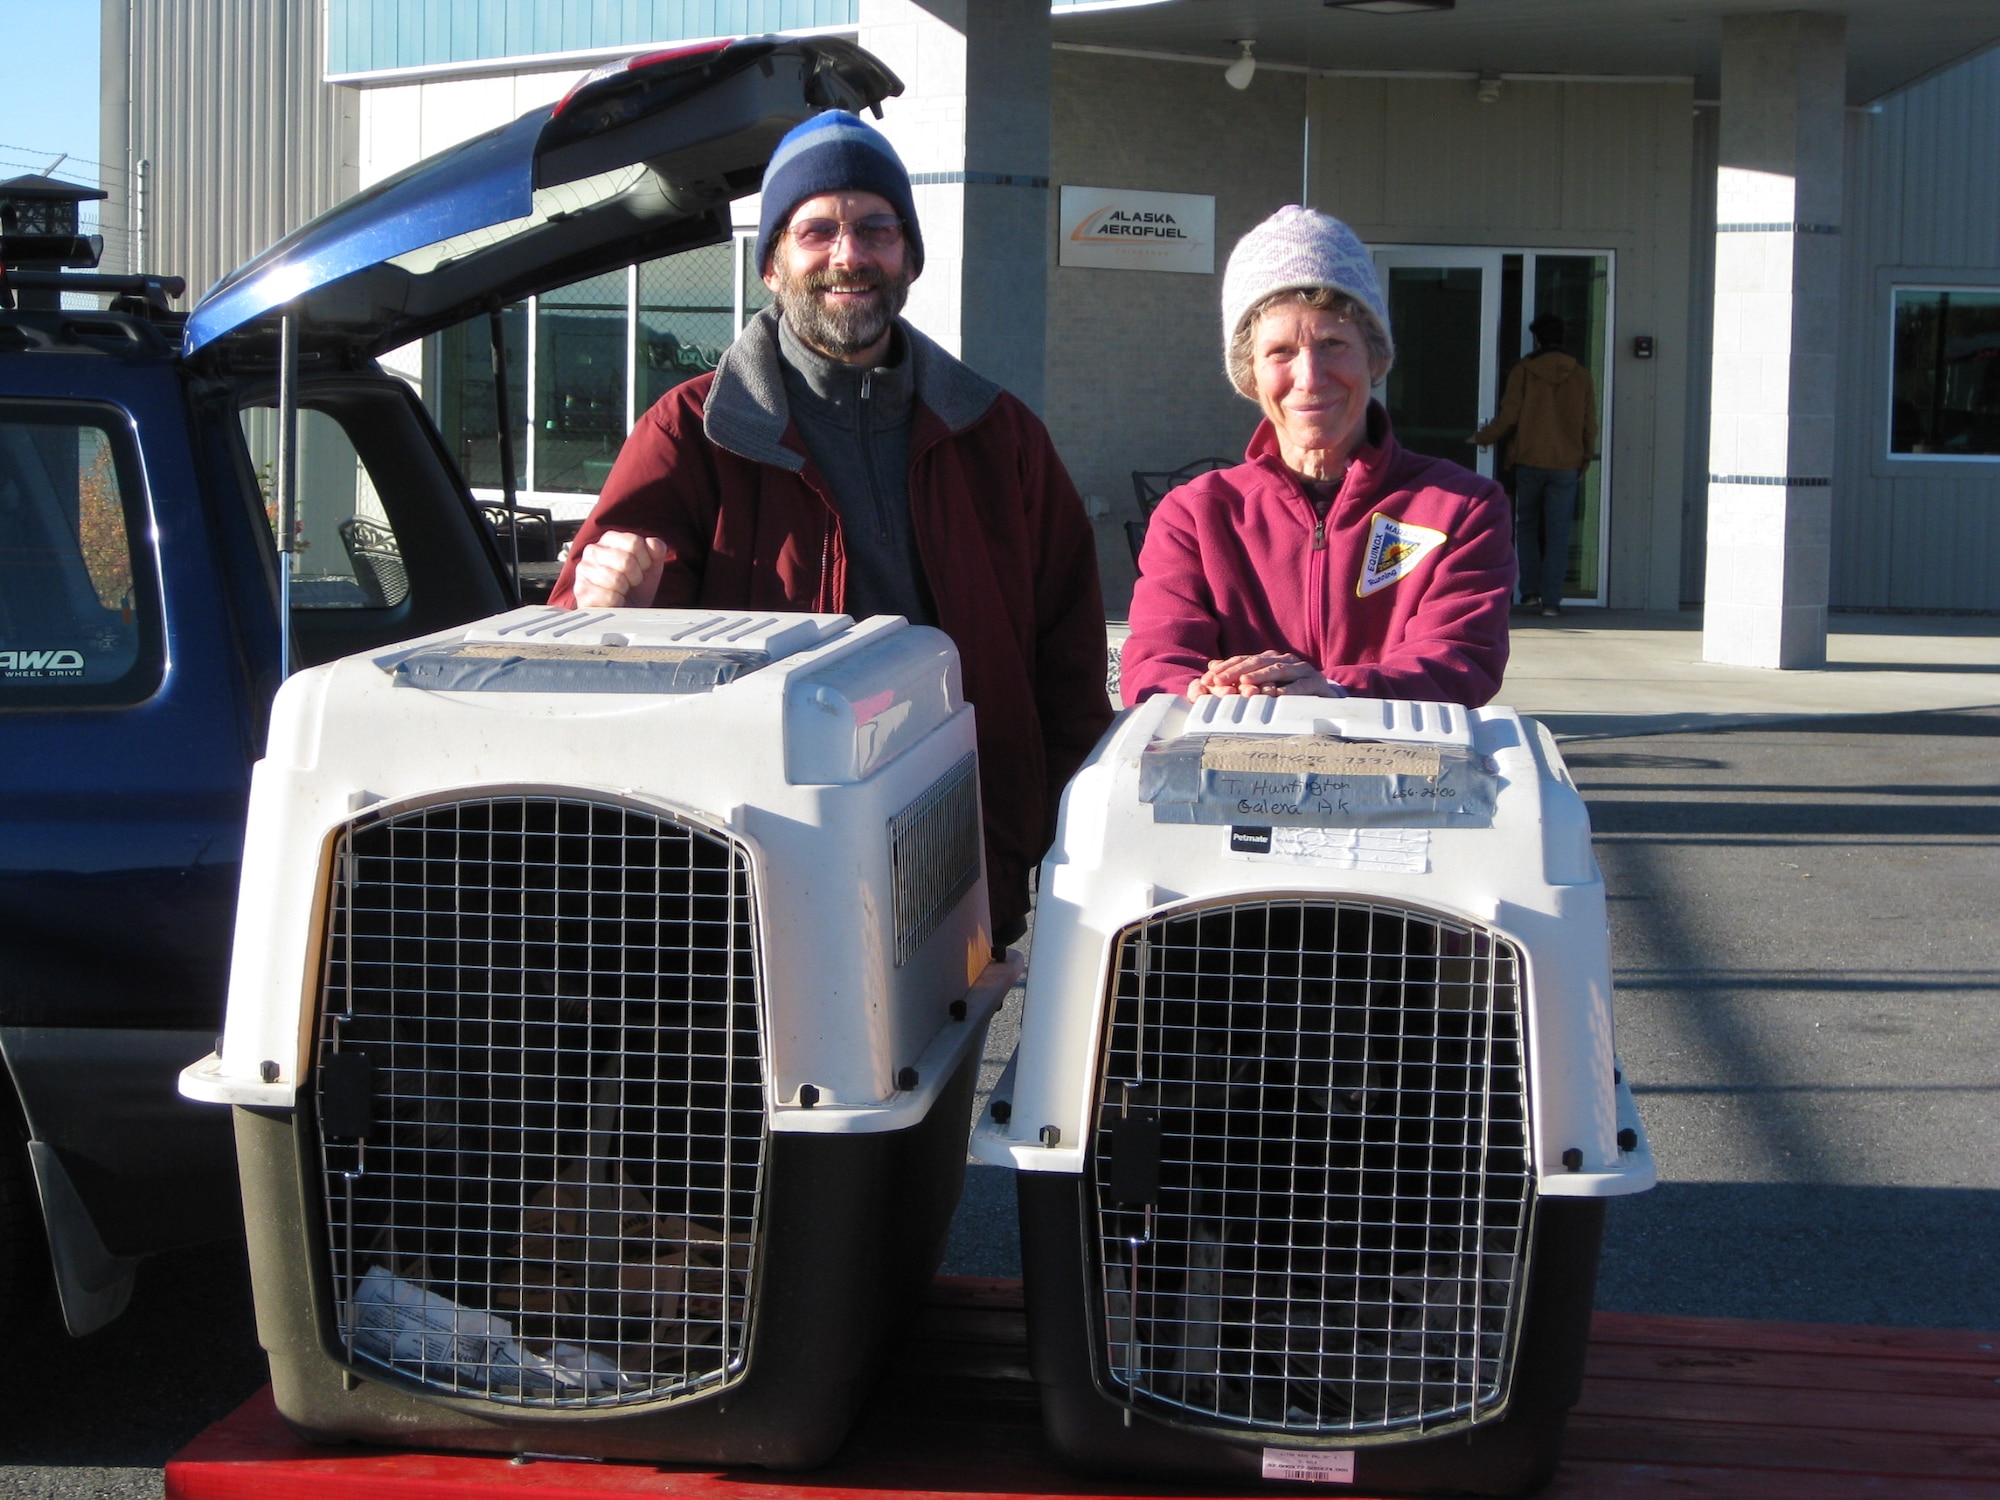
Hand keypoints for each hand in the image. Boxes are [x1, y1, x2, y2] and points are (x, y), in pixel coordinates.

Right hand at [571, 530, 666, 608]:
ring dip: (625, 591)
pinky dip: (617, 603)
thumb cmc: (635, 589)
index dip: (645, 560)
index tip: (642, 569)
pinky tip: (613, 601)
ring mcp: (584, 570)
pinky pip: (609, 597)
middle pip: (626, 561)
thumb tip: (652, 542)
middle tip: (631, 583)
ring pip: (616, 580)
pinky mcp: (581, 591)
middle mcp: (593, 550)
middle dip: (636, 577)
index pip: (634, 542)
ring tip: (621, 592)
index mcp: (610, 539)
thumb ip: (656, 551)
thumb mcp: (651, 568)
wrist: (623, 614)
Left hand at [1186, 651, 1344, 699]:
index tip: (1207, 680)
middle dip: (1236, 671)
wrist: (1325, 698)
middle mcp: (1286, 660)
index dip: (1224, 668)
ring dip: (1260, 676)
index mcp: (1271, 659)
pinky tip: (1277, 695)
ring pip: (1278, 670)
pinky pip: (1301, 686)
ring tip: (1244, 683)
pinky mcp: (1317, 682)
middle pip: (1258, 662)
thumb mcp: (1264, 682)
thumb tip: (1211, 665)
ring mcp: (1302, 670)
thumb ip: (1239, 673)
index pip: (1243, 660)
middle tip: (1219, 681)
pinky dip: (1289, 690)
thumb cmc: (1290, 691)